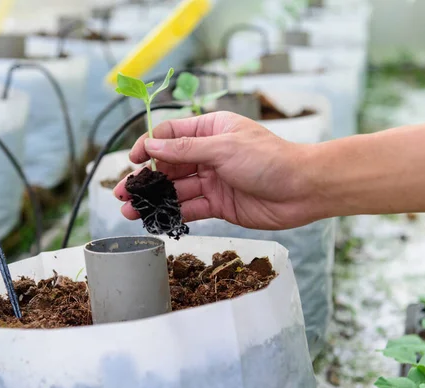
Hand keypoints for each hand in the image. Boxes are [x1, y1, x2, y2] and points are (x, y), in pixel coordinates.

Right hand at [113, 111, 323, 229]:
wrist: (302, 189)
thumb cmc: (269, 159)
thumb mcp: (224, 148)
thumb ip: (185, 149)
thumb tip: (151, 144)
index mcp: (211, 130)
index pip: (171, 134)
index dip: (149, 146)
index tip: (133, 161)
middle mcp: (209, 154)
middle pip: (169, 165)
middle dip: (145, 179)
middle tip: (121, 193)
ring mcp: (214, 180)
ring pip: (176, 189)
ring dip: (154, 199)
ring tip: (129, 211)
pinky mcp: (220, 203)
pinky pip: (191, 207)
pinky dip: (173, 213)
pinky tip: (155, 220)